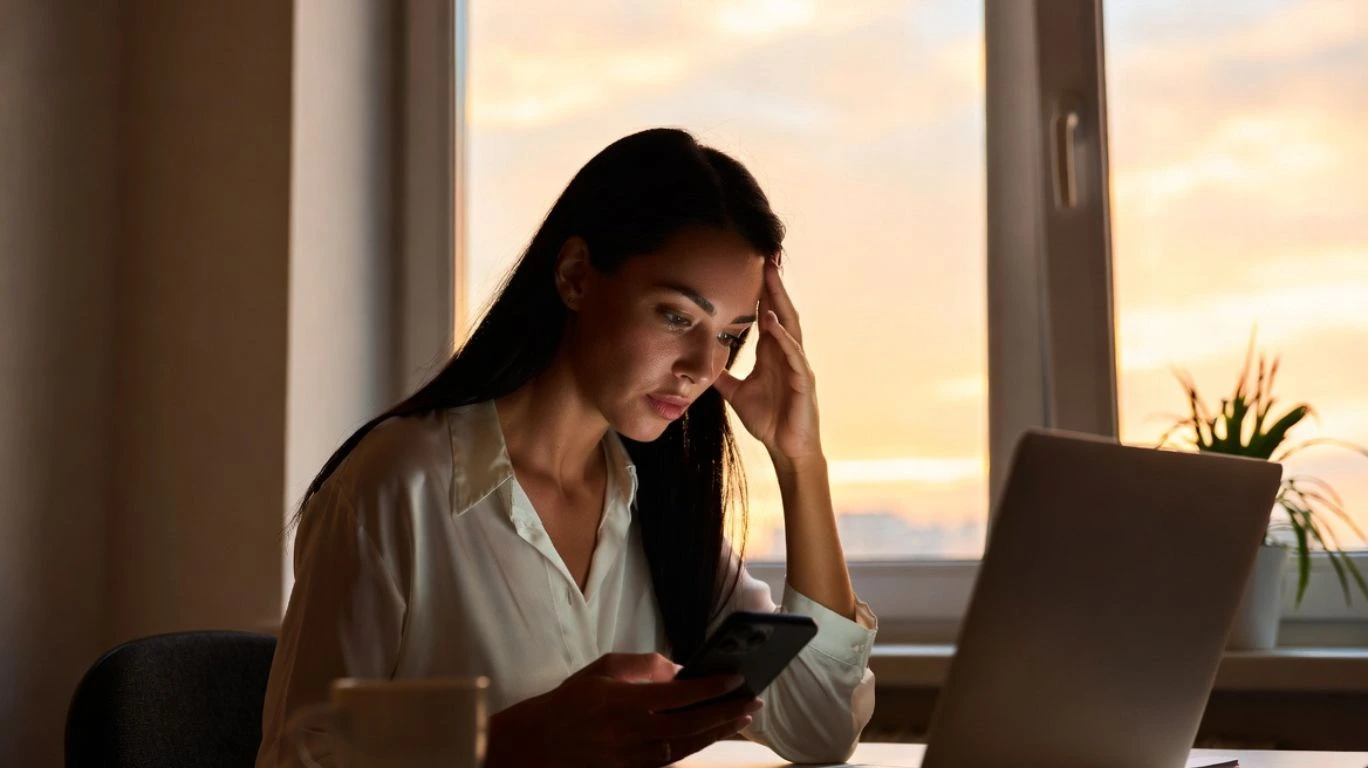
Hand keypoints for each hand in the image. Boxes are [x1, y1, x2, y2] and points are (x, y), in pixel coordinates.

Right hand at [482, 652, 762, 766]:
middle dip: (725, 713)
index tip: (735, 679)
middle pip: (690, 725)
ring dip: (717, 731)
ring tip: (740, 717)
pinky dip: (695, 746)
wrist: (538, 745)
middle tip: (752, 701)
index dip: (710, 688)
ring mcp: (632, 758)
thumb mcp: (603, 671)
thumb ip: (642, 667)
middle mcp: (631, 734)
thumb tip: (679, 669)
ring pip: (686, 746)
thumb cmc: (572, 702)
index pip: (677, 695)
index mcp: (622, 703)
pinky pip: (672, 760)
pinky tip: (712, 734)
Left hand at [714, 262, 820, 461]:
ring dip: (780, 301)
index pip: (767, 315)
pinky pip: (794, 354)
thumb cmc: (769, 420)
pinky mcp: (803, 381)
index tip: (752, 266)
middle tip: (767, 257)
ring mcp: (797, 365)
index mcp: (772, 354)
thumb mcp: (736, 394)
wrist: (786, 449)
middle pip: (781, 311)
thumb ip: (722, 377)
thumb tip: (700, 365)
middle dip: (773, 284)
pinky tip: (774, 323)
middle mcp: (787, 353)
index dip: (760, 292)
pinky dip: (784, 337)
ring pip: (790, 325)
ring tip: (771, 277)